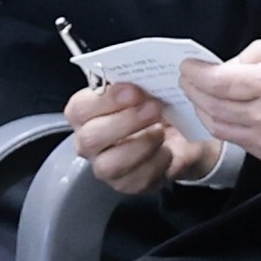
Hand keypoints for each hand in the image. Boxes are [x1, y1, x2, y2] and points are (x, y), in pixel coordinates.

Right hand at [65, 80, 220, 192]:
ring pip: (109, 165)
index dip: (104, 100)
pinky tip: (168, 151)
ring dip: (140, 145)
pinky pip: (135, 181)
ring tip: (161, 132)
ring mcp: (106, 166)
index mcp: (87, 113)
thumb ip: (136, 81)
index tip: (133, 90)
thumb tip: (141, 75)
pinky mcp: (126, 184)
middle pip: (89, 139)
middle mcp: (90, 142)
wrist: (182, 134)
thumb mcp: (147, 87)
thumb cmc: (155, 106)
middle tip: (154, 108)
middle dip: (126, 122)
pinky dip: (157, 163)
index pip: (78, 108)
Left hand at [178, 34, 260, 169]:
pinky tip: (221, 112)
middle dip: (193, 90)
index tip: (188, 65)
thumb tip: (233, 62)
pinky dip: (221, 125)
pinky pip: (236, 140)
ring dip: (202, 109)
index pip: (219, 81)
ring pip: (219, 127)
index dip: (196, 73)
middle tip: (187, 78)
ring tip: (198, 94)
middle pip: (212, 106)